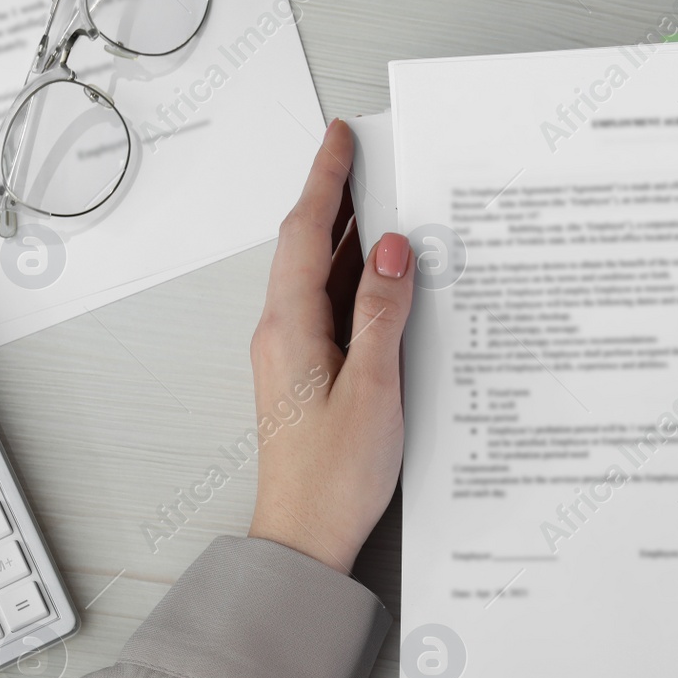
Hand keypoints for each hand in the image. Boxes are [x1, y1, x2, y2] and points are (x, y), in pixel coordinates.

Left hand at [247, 120, 412, 573]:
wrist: (304, 539)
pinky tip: (385, 283)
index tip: (341, 138)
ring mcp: (293, 355)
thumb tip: (394, 253)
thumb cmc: (331, 478)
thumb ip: (382, 315)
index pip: (306, 231)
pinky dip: (358, 284)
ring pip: (321, 277)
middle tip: (368, 159)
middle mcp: (283, 334)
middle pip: (309, 247)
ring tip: (384, 205)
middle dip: (338, 198)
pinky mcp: (309, 377)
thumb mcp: (372, 389)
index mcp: (289, 327)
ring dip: (351, 240)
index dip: (326, 179)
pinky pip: (332, 310)